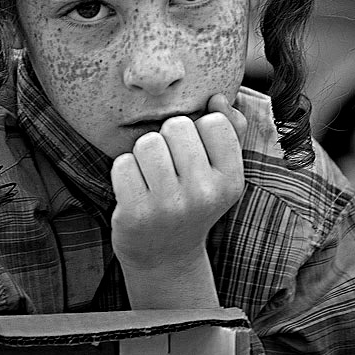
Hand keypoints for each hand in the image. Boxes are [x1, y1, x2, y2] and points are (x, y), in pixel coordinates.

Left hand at [110, 94, 246, 272]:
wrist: (165, 256)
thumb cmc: (193, 202)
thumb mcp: (220, 172)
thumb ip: (229, 130)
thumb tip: (218, 97)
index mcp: (231, 180)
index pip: (213, 121)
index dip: (198, 131)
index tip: (194, 154)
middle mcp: (204, 194)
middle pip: (177, 126)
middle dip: (168, 139)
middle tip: (170, 168)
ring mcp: (169, 206)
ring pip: (147, 142)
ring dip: (144, 154)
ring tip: (152, 177)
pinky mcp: (136, 214)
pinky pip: (122, 163)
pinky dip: (124, 171)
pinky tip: (135, 190)